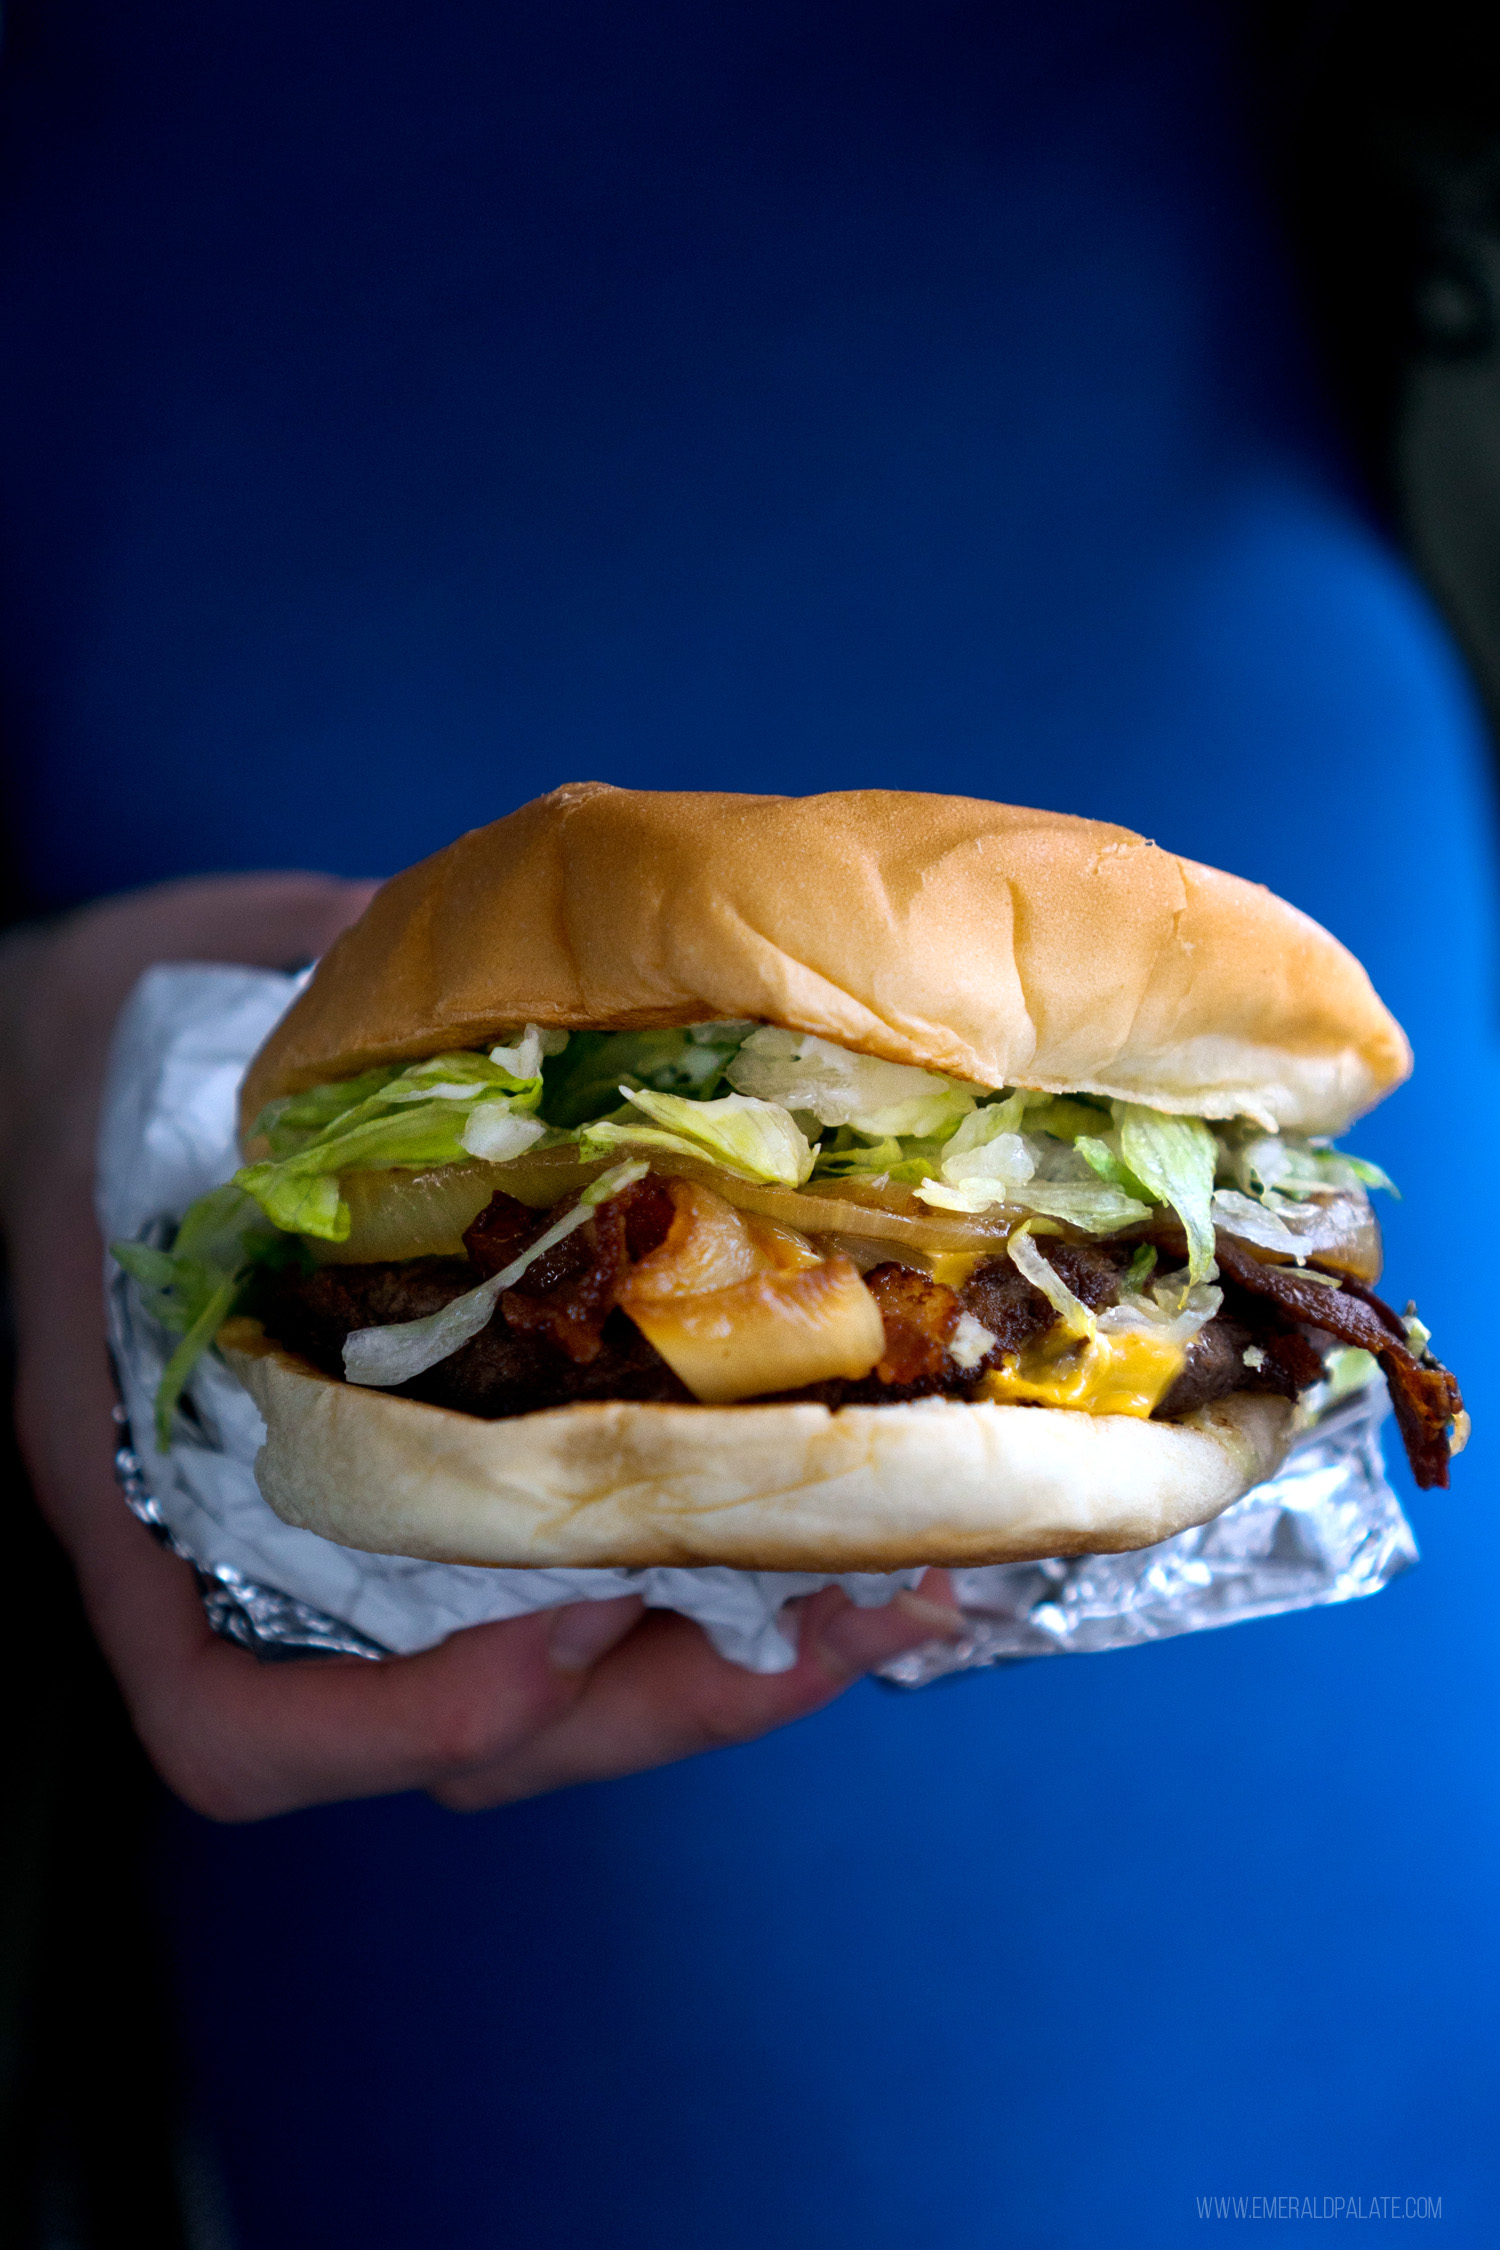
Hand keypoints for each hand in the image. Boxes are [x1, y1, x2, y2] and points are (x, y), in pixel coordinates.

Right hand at [0, 876, 962, 1819]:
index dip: (397, 1724)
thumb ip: (336, 1057)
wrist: (80, 1050)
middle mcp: (262, 1547)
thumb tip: (549, 993)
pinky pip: (584, 1596)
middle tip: (825, 1620)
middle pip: (452, 1739)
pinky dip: (709, 1587)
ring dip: (717, 1672)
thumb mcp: (172, 1021)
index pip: (229, 1713)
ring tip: (880, 1598)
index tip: (568, 1623)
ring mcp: (375, 1531)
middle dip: (648, 1700)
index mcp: (148, 1471)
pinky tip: (835, 1535)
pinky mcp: (469, 1488)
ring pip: (542, 1695)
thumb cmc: (109, 1048)